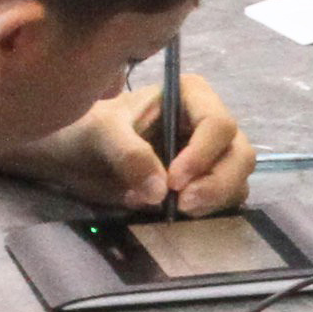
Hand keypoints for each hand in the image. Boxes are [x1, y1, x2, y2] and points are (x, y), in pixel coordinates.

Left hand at [14, 73, 252, 214]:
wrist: (72, 155)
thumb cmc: (87, 130)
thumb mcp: (100, 133)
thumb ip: (128, 154)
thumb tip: (159, 190)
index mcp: (190, 96)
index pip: (219, 124)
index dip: (203, 155)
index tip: (173, 181)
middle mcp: (207, 123)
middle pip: (239, 154)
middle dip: (217, 182)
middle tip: (182, 205)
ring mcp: (210, 156)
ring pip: (237, 180)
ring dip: (214, 200)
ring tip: (176, 212)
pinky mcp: (204, 184)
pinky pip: (224, 200)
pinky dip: (209, 212)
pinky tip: (175, 215)